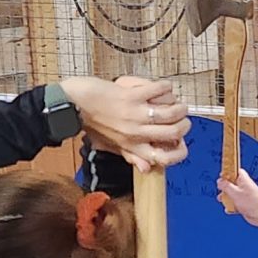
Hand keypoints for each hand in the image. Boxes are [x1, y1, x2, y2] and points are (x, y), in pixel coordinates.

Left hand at [60, 76, 189, 172]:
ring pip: (170, 113)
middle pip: (173, 133)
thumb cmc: (92, 123)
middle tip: (183, 118)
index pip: (164, 158)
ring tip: (178, 102)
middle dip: (184, 125)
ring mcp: (134, 114)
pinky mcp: (130, 96)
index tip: (180, 143)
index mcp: (133, 146)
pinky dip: (165, 88)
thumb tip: (148, 169)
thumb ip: (132, 156)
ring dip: (179, 106)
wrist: (73, 105)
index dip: (178, 153)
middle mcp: (136, 133)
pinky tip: (165, 87)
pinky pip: (157, 90)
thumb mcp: (112, 145)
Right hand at [216, 169, 257, 224]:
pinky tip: (229, 209)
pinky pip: (236, 204)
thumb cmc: (251, 202)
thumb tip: (220, 181)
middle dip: (225, 187)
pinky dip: (231, 206)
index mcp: (243, 180)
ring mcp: (245, 196)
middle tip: (221, 189)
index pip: (235, 171)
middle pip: (232, 183)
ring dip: (227, 198)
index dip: (228, 171)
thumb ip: (226, 186)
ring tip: (222, 200)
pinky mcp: (245, 204)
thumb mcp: (234, 192)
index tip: (221, 175)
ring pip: (233, 194)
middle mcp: (245, 187)